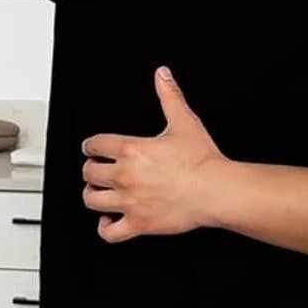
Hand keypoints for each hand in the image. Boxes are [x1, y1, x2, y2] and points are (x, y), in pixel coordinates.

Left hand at [81, 66, 226, 242]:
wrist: (218, 190)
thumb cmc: (203, 160)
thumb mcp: (184, 122)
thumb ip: (169, 96)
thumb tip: (162, 75)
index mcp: (131, 150)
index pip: (93, 145)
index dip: (91, 147)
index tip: (93, 149)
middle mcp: (125, 175)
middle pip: (88, 173)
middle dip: (91, 170)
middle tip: (97, 171)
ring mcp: (129, 201)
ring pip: (91, 200)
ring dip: (92, 195)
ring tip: (99, 193)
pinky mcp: (139, 223)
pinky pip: (109, 232)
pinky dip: (104, 227)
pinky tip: (108, 220)